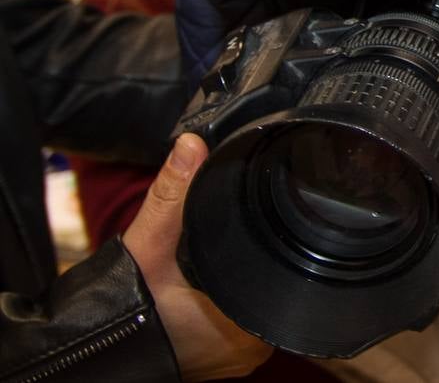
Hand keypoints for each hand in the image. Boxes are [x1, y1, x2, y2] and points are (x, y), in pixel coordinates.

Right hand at [123, 134, 271, 379]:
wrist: (92, 352)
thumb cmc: (124, 306)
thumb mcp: (149, 243)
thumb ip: (172, 194)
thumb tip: (193, 146)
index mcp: (246, 318)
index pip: (280, 272)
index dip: (269, 245)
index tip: (256, 227)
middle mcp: (252, 344)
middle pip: (269, 284)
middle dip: (251, 261)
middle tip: (222, 247)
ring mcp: (240, 357)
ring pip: (256, 302)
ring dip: (241, 281)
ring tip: (215, 265)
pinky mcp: (225, 360)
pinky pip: (240, 320)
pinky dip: (229, 300)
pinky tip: (210, 287)